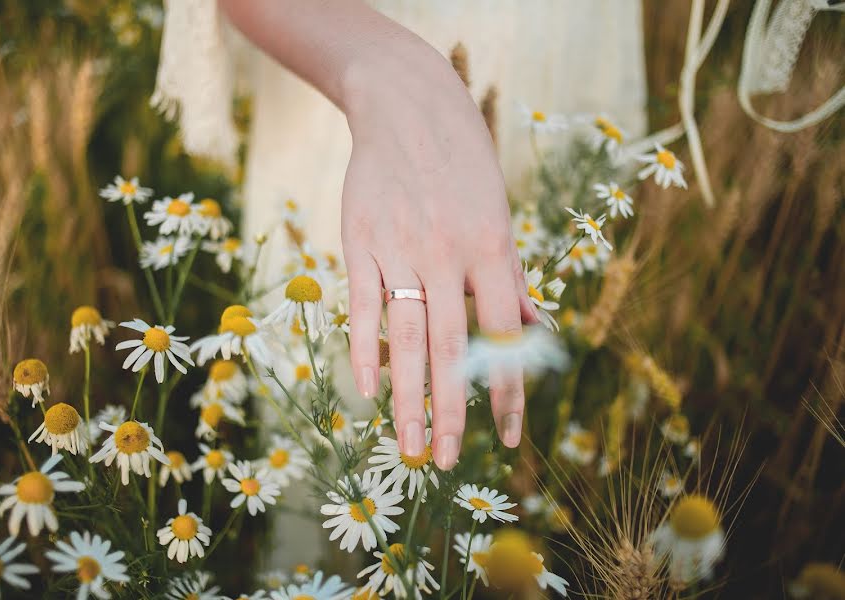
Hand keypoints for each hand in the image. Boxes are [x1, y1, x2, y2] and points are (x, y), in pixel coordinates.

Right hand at [340, 38, 538, 469]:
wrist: (407, 105)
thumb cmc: (462, 165)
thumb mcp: (498, 213)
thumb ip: (511, 277)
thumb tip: (537, 328)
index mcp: (491, 248)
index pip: (502, 335)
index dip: (507, 390)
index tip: (509, 436)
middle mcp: (446, 252)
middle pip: (448, 347)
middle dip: (451, 411)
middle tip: (448, 461)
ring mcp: (399, 248)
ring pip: (402, 337)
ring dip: (406, 397)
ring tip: (408, 445)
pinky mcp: (359, 242)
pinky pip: (361, 305)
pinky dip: (363, 350)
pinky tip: (367, 391)